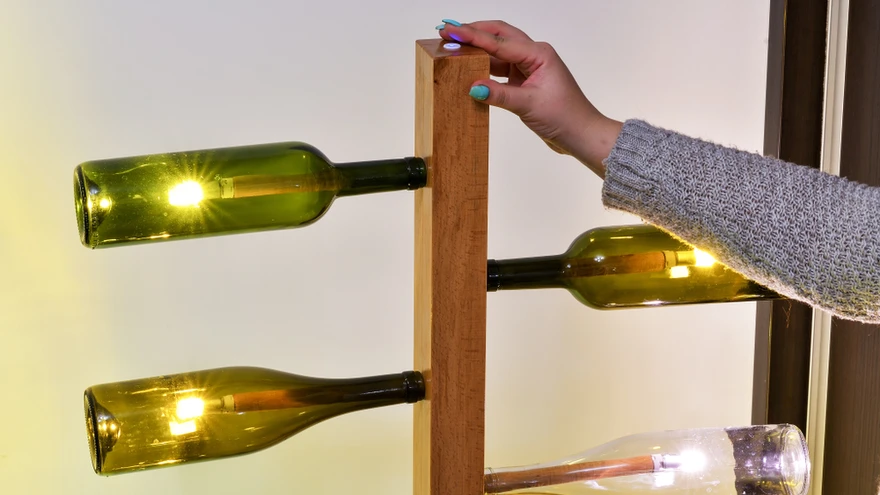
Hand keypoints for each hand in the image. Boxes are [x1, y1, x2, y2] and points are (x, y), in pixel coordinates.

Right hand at [437, 19, 621, 176]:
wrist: (580, 134)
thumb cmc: (565, 117)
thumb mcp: (529, 105)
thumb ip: (500, 95)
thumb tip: (473, 86)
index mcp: (538, 54)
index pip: (498, 41)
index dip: (472, 36)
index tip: (450, 31)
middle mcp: (534, 55)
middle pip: (498, 35)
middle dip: (473, 32)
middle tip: (448, 32)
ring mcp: (529, 68)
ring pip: (498, 52)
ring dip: (477, 50)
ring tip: (453, 48)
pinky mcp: (525, 81)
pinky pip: (500, 69)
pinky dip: (484, 68)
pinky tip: (469, 69)